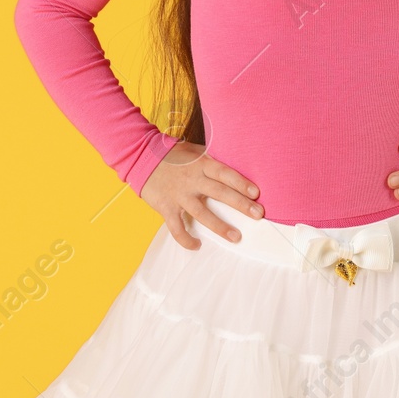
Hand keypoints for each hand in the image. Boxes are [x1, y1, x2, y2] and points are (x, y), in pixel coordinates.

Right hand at [138, 140, 262, 249]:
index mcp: (201, 164)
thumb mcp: (194, 151)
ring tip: (236, 237)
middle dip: (240, 204)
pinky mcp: (166, 207)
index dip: (241, 183)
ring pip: (202, 213)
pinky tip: (197, 246)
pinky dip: (186, 239)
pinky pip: (177, 227)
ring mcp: (179, 195)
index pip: (225, 173)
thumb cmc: (172, 154)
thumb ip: (211, 161)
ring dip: (220, 226)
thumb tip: (234, 168)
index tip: (256, 193)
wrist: (140, 156)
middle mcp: (192, 179)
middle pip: (220, 193)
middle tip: (258, 214)